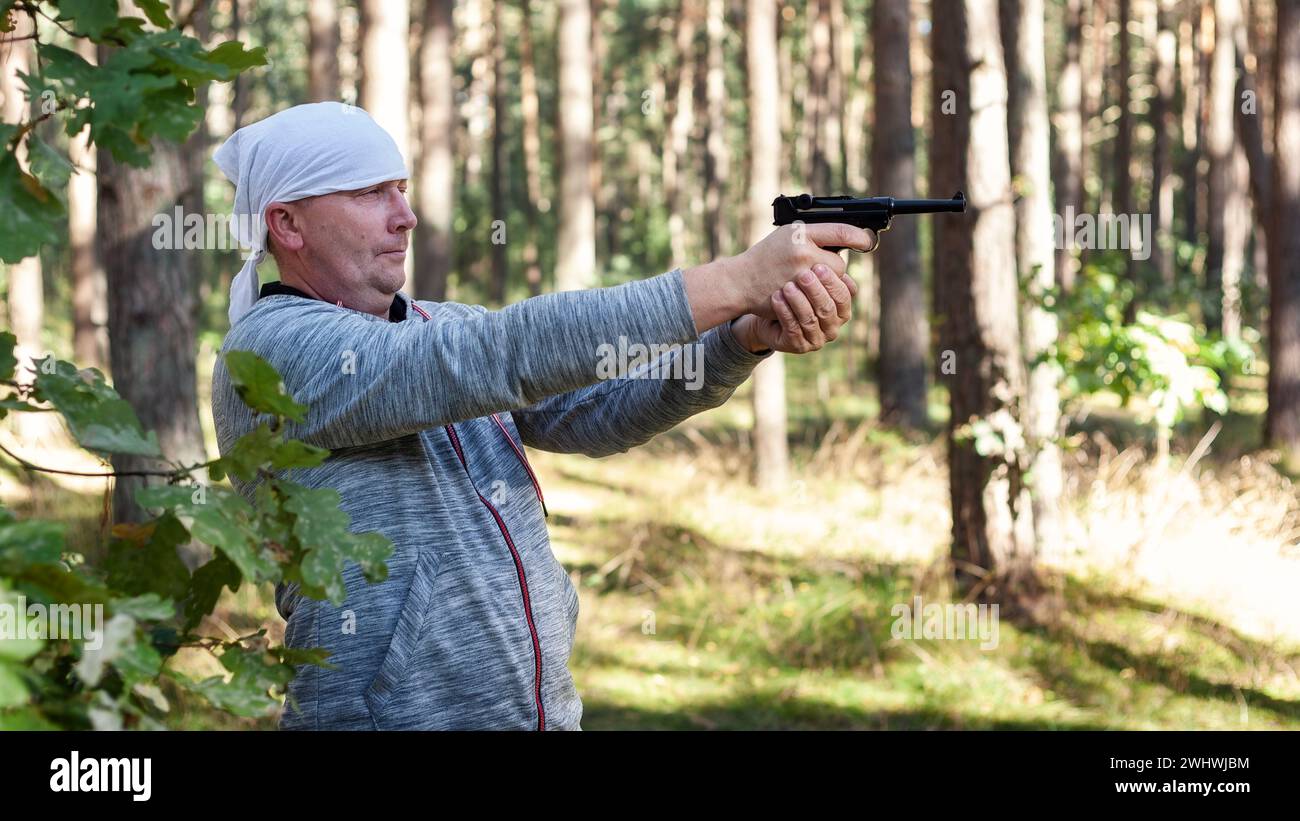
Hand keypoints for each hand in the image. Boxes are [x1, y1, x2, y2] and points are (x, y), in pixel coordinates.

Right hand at [723, 222, 874, 319]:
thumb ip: (816, 235)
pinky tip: (804, 292)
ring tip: (807, 279)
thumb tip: (849, 238)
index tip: (868, 241)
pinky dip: (817, 296)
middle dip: (832, 267)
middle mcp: (802, 252)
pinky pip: (821, 297)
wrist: (741, 281)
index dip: (859, 237)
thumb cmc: (766, 255)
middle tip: (815, 267)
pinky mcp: (797, 296)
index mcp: (801, 233)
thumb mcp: (789, 234)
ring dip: (826, 283)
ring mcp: (800, 276)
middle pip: (839, 263)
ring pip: (831, 282)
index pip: (841, 232)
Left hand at [733, 264, 858, 353]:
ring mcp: (817, 338)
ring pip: (811, 319)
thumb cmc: (792, 286)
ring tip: (787, 286)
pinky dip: (785, 312)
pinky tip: (777, 298)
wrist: (766, 307)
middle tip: (803, 274)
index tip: (818, 265)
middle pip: (829, 308)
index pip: (845, 295)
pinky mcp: (798, 345)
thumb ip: (827, 261)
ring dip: (799, 301)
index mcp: (842, 308)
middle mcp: (833, 326)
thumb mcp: (809, 270)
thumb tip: (851, 240)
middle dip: (816, 291)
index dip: (833, 281)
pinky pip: (793, 328)